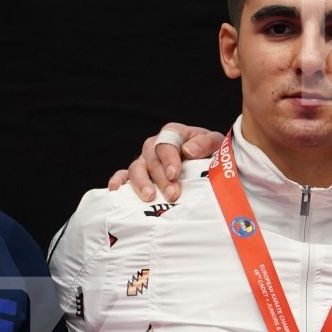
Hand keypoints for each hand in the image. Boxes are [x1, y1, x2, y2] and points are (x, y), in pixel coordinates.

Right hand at [106, 124, 224, 202]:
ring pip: (136, 168)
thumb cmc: (211, 154)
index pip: (166, 142)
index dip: (169, 158)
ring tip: (150, 197)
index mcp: (174, 134)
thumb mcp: (216, 144)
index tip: (175, 174)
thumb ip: (206, 143)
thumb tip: (188, 150)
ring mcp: (146, 160)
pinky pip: (124, 175)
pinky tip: (115, 190)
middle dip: (161, 178)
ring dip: (141, 183)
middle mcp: (156, 145)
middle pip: (152, 159)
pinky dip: (118, 181)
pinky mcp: (139, 175)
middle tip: (173, 195)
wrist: (209, 167)